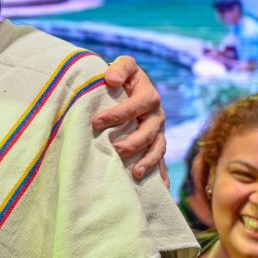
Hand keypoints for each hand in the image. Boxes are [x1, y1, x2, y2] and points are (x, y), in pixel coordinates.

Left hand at [93, 55, 165, 179]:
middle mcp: (156, 115)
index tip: (96, 122)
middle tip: (116, 149)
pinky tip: (161, 191)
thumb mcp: (123, 66)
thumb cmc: (122, 76)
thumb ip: (119, 68)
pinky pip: (161, 161)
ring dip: (148, 161)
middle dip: (134, 142)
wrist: (129, 86)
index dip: (118, 114)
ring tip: (134, 172)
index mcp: (149, 95)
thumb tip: (111, 79)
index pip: (136, 105)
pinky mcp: (155, 144)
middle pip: (150, 131)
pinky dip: (161, 176)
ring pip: (157, 148)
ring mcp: (158, 131)